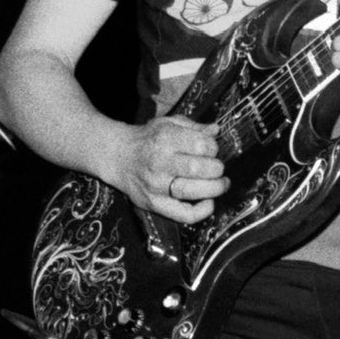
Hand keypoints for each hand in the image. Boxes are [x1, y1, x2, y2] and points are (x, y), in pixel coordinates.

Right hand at [109, 115, 225, 222]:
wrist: (118, 157)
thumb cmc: (148, 139)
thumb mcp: (168, 123)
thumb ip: (194, 127)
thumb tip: (216, 130)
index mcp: (165, 138)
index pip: (201, 144)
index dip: (214, 147)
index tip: (212, 149)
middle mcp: (159, 162)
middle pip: (198, 168)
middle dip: (217, 169)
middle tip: (219, 168)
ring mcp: (155, 185)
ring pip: (191, 191)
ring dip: (214, 189)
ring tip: (222, 184)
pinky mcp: (154, 204)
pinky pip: (183, 214)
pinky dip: (202, 211)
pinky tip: (209, 202)